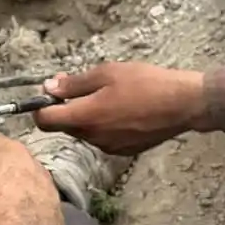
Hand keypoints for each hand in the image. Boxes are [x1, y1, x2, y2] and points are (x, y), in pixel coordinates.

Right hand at [0, 134, 63, 224]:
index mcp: (10, 150)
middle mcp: (35, 165)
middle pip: (19, 165)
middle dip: (6, 176)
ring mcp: (51, 191)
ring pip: (35, 189)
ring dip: (22, 197)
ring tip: (5, 215)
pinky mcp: (58, 216)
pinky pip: (42, 213)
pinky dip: (31, 219)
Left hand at [34, 62, 207, 155]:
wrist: (184, 104)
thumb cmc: (146, 83)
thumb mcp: (106, 74)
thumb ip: (74, 84)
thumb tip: (48, 88)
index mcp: (85, 117)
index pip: (44, 121)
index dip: (40, 107)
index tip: (49, 93)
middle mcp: (93, 137)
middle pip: (64, 126)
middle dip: (65, 107)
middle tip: (79, 85)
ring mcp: (108, 147)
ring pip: (84, 131)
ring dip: (85, 115)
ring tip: (107, 95)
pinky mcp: (124, 150)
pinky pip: (102, 137)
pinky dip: (103, 124)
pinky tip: (122, 109)